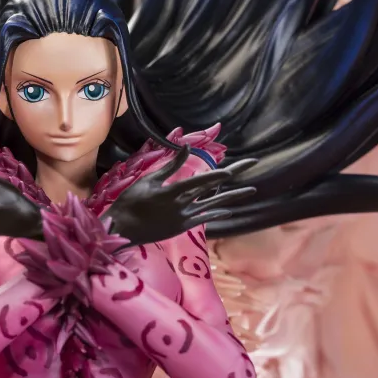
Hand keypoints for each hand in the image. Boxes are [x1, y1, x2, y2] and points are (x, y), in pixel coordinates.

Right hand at [104, 146, 257, 245]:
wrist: (124, 229)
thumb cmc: (131, 201)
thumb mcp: (149, 180)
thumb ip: (170, 166)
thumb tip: (186, 148)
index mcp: (172, 192)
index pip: (200, 181)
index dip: (217, 174)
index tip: (233, 170)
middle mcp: (183, 205)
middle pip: (213, 187)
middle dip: (235, 173)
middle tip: (253, 162)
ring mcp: (185, 217)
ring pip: (214, 203)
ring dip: (234, 196)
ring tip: (253, 190)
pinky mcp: (183, 226)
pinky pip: (204, 218)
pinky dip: (217, 212)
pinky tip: (230, 210)